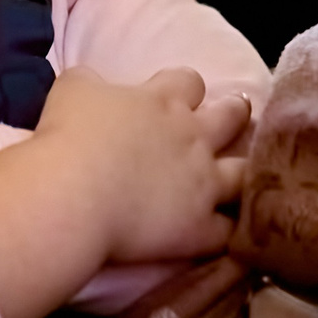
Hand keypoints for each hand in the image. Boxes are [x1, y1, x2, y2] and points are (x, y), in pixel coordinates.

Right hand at [36, 67, 250, 265]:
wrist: (74, 193)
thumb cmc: (68, 136)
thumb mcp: (73, 89)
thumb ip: (91, 82)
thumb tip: (95, 84)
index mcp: (161, 101)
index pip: (188, 81)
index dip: (188, 87)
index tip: (186, 93)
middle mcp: (191, 137)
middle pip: (230, 117)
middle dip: (235, 113)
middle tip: (238, 113)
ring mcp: (202, 183)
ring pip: (242, 174)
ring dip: (246, 172)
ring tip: (249, 174)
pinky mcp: (199, 228)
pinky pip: (228, 232)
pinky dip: (233, 233)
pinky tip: (236, 236)